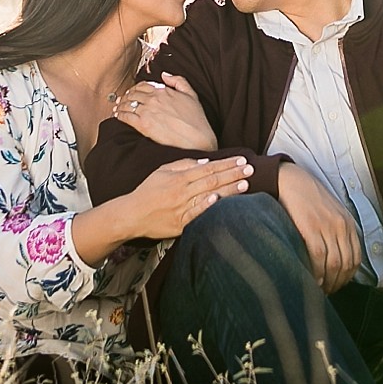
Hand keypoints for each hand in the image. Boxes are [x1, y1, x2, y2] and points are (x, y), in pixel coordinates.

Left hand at [117, 73, 215, 150]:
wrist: (197, 139)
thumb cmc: (196, 120)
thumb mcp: (192, 94)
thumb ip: (178, 81)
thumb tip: (164, 75)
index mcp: (164, 90)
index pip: (143, 85)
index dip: (135, 89)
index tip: (133, 93)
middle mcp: (154, 99)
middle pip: (132, 94)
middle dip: (126, 97)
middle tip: (122, 101)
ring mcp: (147, 111)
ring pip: (127, 104)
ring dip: (121, 105)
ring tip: (118, 109)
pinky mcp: (143, 125)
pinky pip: (125, 117)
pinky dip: (119, 116)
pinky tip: (118, 117)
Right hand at [122, 156, 251, 239]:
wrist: (132, 214)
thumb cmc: (148, 192)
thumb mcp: (162, 171)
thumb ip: (183, 165)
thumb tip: (204, 162)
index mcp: (179, 177)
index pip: (208, 168)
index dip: (226, 164)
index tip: (242, 160)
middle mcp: (182, 191)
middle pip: (212, 180)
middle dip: (233, 174)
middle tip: (250, 169)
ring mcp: (182, 207)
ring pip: (208, 195)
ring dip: (228, 190)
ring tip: (245, 184)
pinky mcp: (180, 223)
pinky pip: (196, 214)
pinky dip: (208, 207)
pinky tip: (220, 201)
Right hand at [275, 162, 362, 291]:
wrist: (289, 180)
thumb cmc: (306, 200)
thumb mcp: (329, 214)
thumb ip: (335, 233)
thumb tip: (334, 262)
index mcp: (348, 223)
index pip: (355, 259)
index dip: (346, 278)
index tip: (335, 286)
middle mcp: (342, 226)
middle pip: (346, 264)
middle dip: (337, 283)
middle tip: (325, 293)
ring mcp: (328, 226)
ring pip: (335, 263)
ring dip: (327, 281)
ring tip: (317, 290)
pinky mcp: (311, 227)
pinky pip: (319, 256)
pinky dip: (316, 272)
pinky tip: (310, 279)